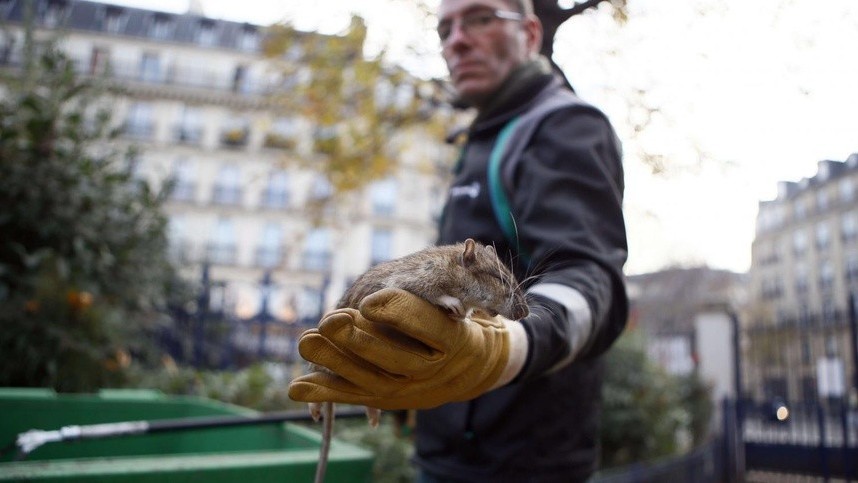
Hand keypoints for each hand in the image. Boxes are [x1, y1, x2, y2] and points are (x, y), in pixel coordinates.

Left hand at [288, 288, 521, 409]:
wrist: (469, 368)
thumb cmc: (461, 322)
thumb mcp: (473, 298)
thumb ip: (457, 280)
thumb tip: (468, 249)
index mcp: (455, 341)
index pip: (428, 325)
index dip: (398, 313)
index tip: (369, 301)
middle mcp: (433, 370)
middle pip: (394, 359)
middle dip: (360, 341)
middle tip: (329, 321)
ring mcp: (409, 390)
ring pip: (369, 380)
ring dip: (334, 361)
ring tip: (306, 340)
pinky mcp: (387, 398)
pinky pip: (354, 397)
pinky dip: (324, 393)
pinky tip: (295, 388)